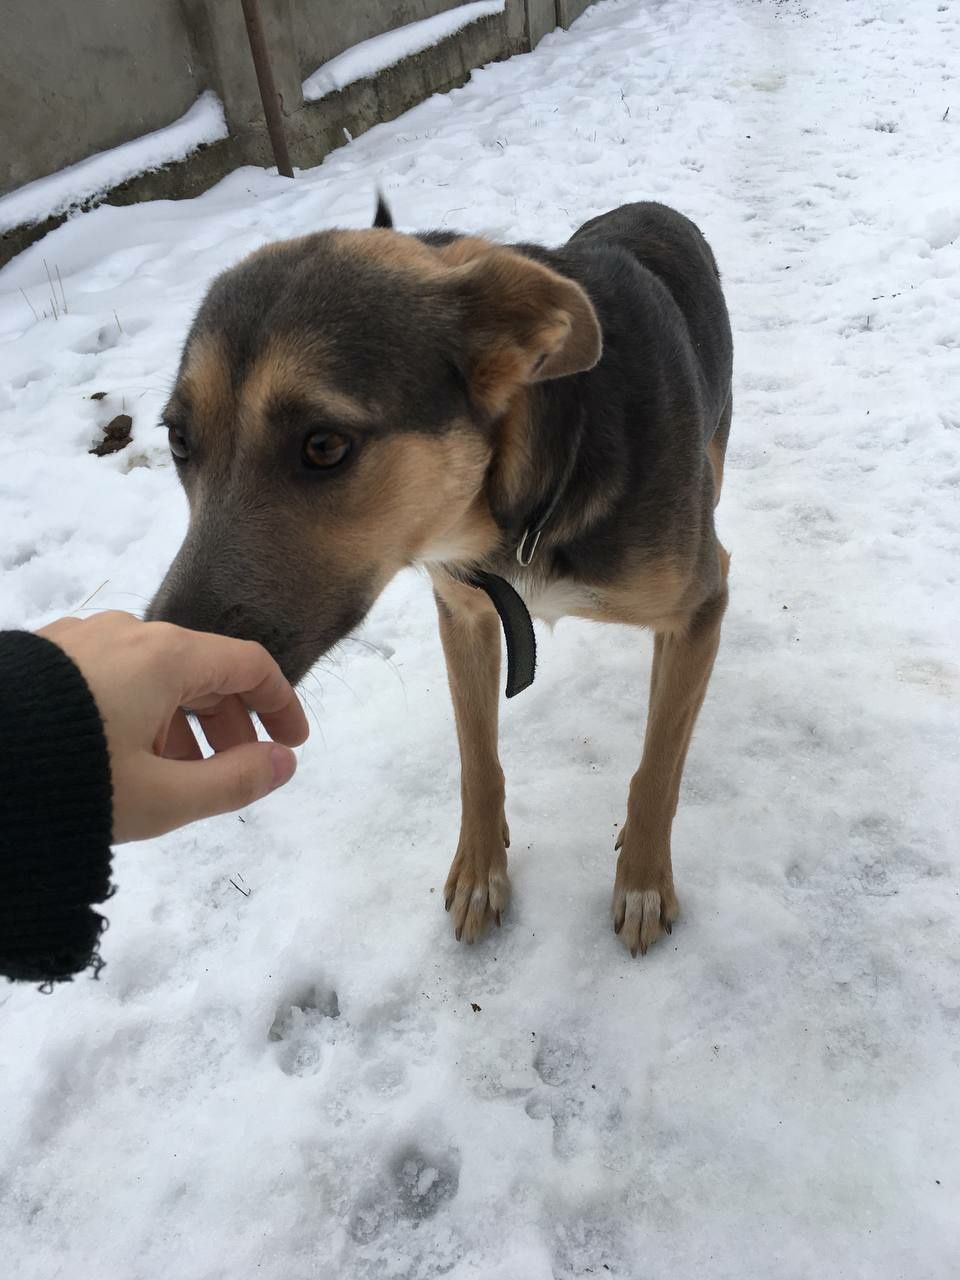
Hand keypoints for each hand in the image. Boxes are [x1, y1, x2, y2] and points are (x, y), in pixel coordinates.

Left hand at [39, 612, 308, 841]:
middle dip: (230, 723)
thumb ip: (234, 781)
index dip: (280, 703)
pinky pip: (114, 675)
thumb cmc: (72, 780)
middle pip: (203, 669)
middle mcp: (128, 632)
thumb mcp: (162, 797)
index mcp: (167, 656)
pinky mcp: (46, 655)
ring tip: (175, 776)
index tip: (292, 743)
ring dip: (182, 722)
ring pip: (156, 674)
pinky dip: (139, 710)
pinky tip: (122, 754)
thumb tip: (284, 763)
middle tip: (236, 773)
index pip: (248, 664)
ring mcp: (83, 638)